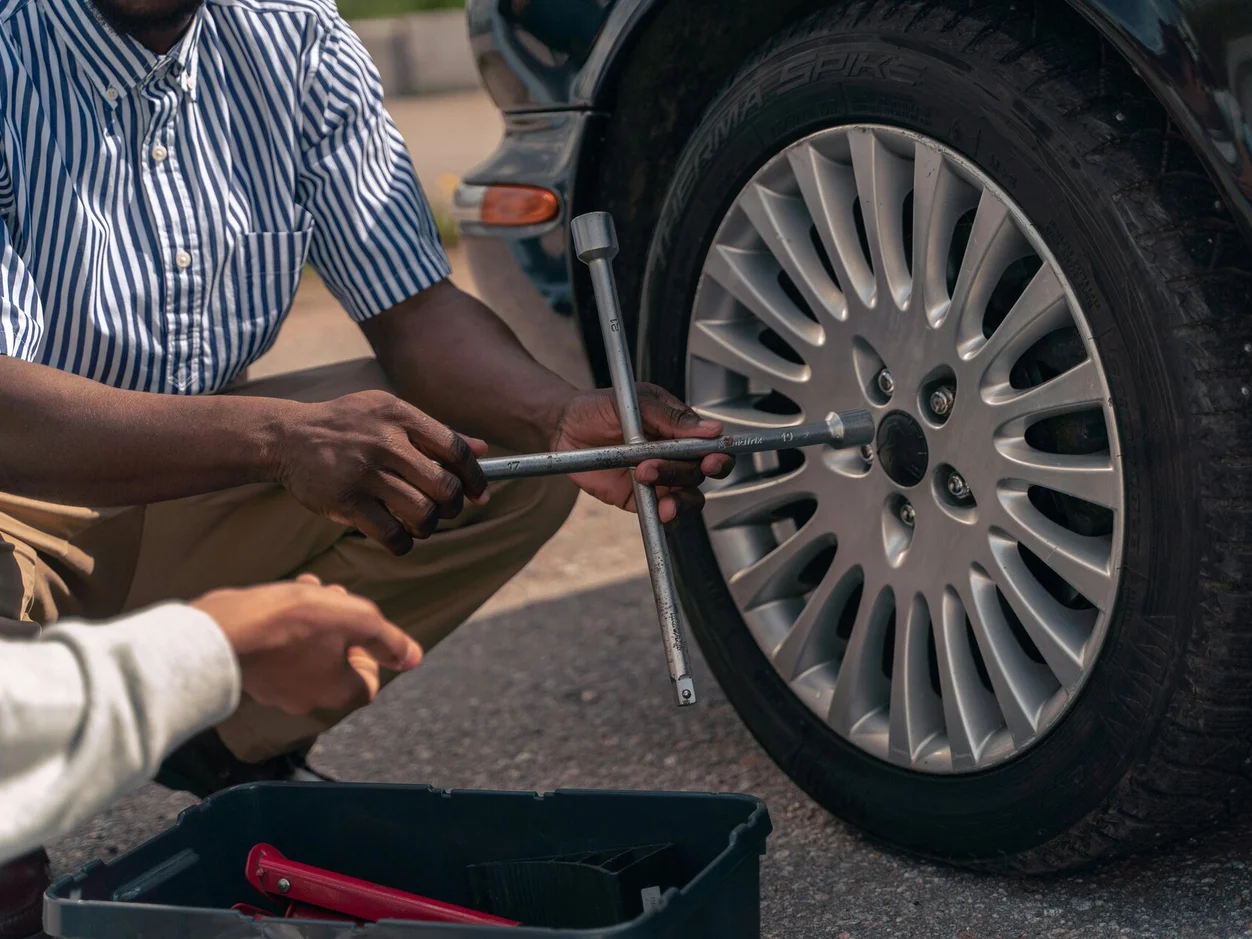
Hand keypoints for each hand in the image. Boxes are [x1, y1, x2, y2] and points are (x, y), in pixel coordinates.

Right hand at [192, 574, 421, 716]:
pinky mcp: (252, 672)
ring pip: (309, 650)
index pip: (369, 681)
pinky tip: (283, 594)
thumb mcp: (355, 619)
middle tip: (335, 596)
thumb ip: (388, 639)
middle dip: (342, 625)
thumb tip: (415, 657)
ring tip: (311, 586)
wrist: (219, 631)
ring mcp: (275, 689)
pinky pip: (280, 648)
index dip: (372, 652)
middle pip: (339, 662)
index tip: (359, 628)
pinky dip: (288, 622)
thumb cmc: (291, 623)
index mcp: (336, 693)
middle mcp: (306, 699)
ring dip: (317, 616)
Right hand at [272, 390, 488, 554]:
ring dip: (428, 526)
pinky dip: (403, 542)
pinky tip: (399, 536)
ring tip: (420, 523)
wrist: (288, 437)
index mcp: (400, 416)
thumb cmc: (347, 425)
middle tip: (444, 510)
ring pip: (422, 513)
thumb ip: (436, 432)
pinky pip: (392, 534)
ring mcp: (365, 473)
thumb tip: (484, 450)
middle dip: (453, 506)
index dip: (475, 477)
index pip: (456, 450)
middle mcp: (385, 442)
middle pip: (444, 486)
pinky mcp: (346, 501)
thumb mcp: (390, 413)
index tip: (478, 493)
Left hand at [549, 384, 734, 521]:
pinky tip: (660, 514)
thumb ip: (672, 417)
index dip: (718, 456)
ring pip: (686, 498)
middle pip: (698, 475)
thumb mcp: (637, 402)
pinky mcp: (641, 499)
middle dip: (680, 473)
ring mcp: (659, 480)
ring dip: (677, 500)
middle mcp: (674, 457)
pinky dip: (667, 521)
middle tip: (651, 467)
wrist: (566, 427)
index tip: (710, 460)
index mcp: (680, 430)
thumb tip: (712, 429)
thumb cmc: (600, 407)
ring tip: (651, 488)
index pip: (712, 447)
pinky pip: (663, 516)